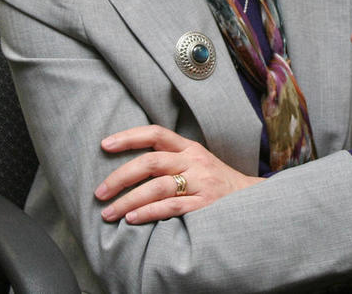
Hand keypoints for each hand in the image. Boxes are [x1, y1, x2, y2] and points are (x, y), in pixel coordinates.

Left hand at [94, 124, 262, 223]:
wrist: (252, 200)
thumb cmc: (216, 182)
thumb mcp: (197, 162)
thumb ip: (171, 159)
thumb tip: (130, 166)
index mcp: (189, 148)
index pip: (155, 133)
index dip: (129, 137)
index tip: (105, 145)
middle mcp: (194, 161)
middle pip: (151, 162)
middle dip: (120, 177)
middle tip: (99, 192)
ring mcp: (200, 182)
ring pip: (157, 187)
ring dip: (128, 200)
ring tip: (109, 212)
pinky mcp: (205, 204)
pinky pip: (171, 207)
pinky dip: (148, 213)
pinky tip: (132, 219)